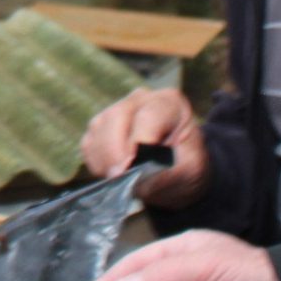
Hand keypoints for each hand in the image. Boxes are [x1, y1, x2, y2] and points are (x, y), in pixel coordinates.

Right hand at [81, 87, 208, 206]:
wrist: (177, 169)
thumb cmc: (186, 166)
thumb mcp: (191, 172)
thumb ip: (168, 174)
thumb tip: (138, 181)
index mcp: (169, 103)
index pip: (148, 116)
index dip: (138, 142)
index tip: (131, 168)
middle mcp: (140, 99)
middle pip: (116, 117)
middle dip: (115, 152)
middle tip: (119, 179)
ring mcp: (116, 109)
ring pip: (98, 128)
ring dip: (104, 159)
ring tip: (119, 179)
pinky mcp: (99, 126)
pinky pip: (88, 143)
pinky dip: (95, 162)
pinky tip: (111, 173)